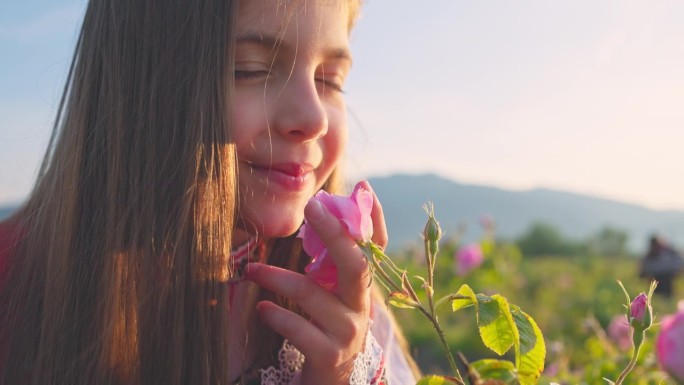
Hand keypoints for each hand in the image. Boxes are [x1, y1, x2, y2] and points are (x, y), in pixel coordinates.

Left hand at [245, 181, 387, 383]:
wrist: (329, 382)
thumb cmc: (323, 330)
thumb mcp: (330, 296)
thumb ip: (327, 263)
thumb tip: (316, 213)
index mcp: (361, 287)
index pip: (376, 248)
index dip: (376, 219)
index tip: (364, 188)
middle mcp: (362, 306)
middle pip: (356, 263)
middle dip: (335, 232)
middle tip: (311, 206)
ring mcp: (349, 331)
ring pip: (312, 294)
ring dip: (277, 277)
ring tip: (251, 270)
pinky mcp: (329, 355)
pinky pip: (299, 329)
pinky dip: (277, 316)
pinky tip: (262, 309)